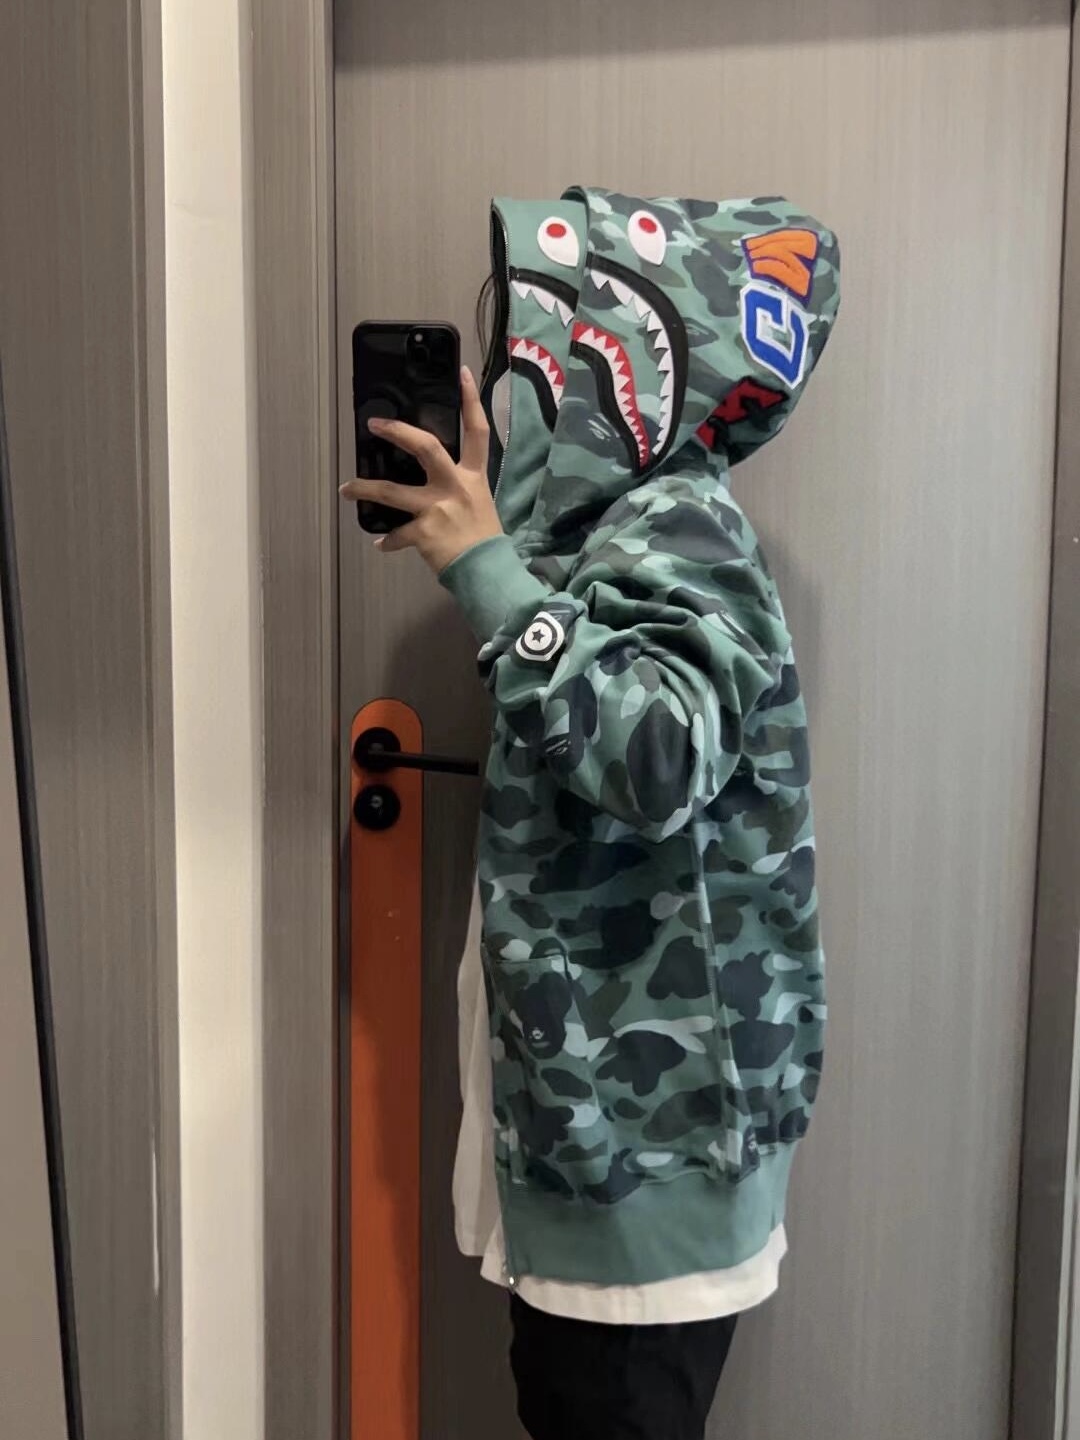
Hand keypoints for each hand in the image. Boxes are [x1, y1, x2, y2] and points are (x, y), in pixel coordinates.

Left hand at [338, 366, 501, 573]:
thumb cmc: (484, 539)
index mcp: (473, 477)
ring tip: (345, 489)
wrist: (487, 572)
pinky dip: (387, 541)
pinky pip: (397, 535)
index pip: (476, 431)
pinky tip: (380, 544)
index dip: (470, 400)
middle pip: (426, 447)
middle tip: (374, 424)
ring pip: (393, 491)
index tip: (461, 374)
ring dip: (365, 488)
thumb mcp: (479, 504)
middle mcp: (455, 486)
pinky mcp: (424, 532)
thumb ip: (459, 487)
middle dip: (398, 432)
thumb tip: (433, 481)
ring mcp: (438, 508)